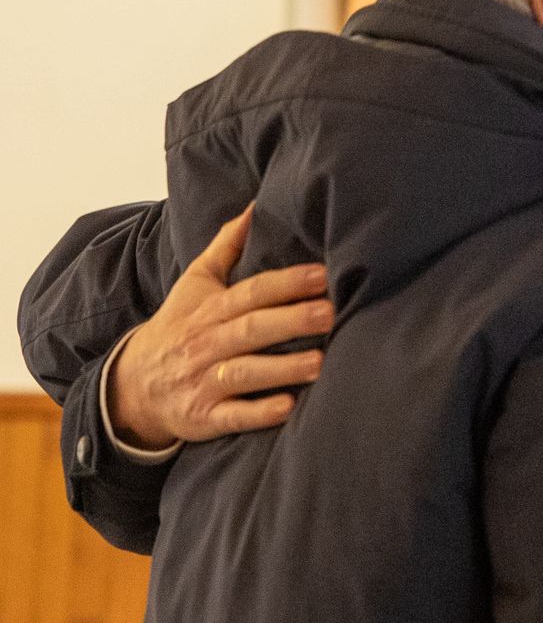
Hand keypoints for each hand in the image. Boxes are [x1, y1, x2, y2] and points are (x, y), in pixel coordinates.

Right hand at [106, 205, 332, 448]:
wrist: (131, 385)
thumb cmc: (179, 326)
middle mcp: (206, 344)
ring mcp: (203, 381)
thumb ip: (226, 245)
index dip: (286, 283)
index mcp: (209, 309)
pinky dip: (258, 413)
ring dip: (282, 368)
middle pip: (250, 329)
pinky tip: (288, 407)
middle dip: (291, 321)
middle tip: (331, 314)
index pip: (250, 292)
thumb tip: (256, 205)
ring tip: (320, 362)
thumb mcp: (196, 283)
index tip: (323, 275)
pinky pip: (232, 416)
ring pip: (244, 373)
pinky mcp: (204, 417)